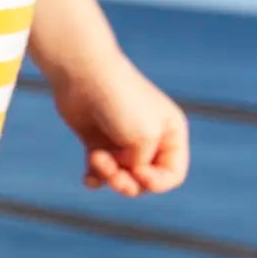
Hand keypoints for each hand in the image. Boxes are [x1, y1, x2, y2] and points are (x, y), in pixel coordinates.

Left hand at [48, 50, 189, 196]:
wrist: (83, 74)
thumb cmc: (119, 101)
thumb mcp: (144, 138)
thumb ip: (141, 166)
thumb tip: (127, 176)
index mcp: (171, 133)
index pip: (173, 175)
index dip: (157, 182)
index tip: (139, 172)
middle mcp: (149, 138)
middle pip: (145, 180)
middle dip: (129, 183)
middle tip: (113, 174)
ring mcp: (122, 141)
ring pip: (121, 177)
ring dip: (109, 177)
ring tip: (96, 159)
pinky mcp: (97, 141)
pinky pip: (100, 172)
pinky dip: (95, 178)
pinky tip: (88, 178)